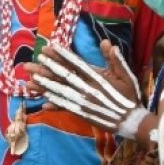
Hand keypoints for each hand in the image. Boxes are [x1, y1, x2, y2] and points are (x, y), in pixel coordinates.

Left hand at [25, 40, 148, 137]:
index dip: (61, 55)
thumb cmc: (129, 96)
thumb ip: (115, 59)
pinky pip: (66, 107)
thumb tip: (107, 43)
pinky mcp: (83, 113)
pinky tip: (43, 100)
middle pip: (64, 76)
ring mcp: (84, 102)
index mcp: (97, 78)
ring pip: (61, 92)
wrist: (132, 121)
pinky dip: (55, 103)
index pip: (76, 64)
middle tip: (31, 62)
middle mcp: (88, 89)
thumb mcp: (125, 76)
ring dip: (45, 86)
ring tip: (30, 80)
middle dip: (46, 68)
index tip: (49, 48)